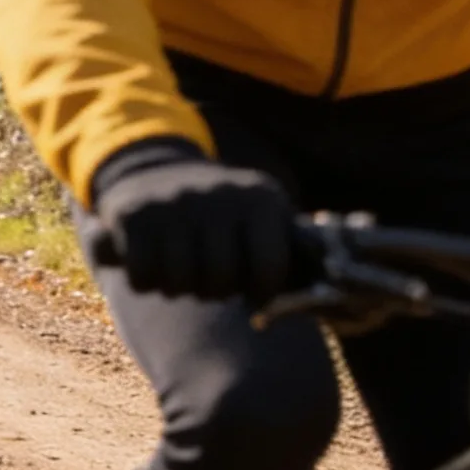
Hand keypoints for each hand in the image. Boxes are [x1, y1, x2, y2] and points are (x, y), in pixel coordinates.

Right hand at [93, 153, 305, 303]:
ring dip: (178, 287)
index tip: (253, 293)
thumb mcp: (261, 218)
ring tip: (181, 269)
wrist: (151, 171)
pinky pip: (142, 277)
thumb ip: (294, 254)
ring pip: (179, 282)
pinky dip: (144, 281)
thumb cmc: (221, 215)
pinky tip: (151, 263)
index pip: (268, 269)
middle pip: (220, 280)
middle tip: (209, 279)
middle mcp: (217, 196)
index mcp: (260, 198)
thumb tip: (336, 298)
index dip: (261, 292)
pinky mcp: (133, 213)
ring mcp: (172, 202)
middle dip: (213, 290)